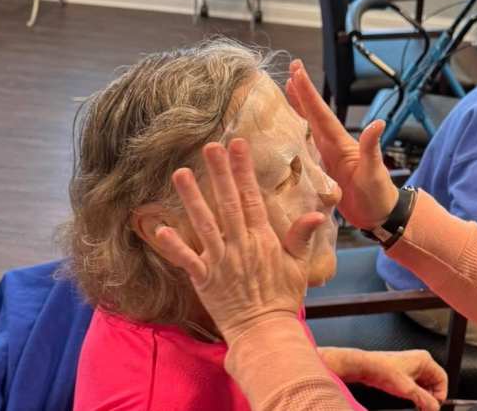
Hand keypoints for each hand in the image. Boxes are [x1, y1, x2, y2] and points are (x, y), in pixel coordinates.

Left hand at [150, 139, 326, 345]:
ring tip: (181, 174)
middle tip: (209, 147)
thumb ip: (302, 237)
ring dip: (192, 198)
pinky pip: (186, 259)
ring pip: (203, 223)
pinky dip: (174, 245)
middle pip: (227, 202)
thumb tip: (316, 213)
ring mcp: (220, 261)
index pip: (252, 197)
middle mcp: (240, 244)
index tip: (238, 146)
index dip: (244, 170)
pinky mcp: (204, 280)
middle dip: (218, 173)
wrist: (266, 331)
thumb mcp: (300, 265)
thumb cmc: (284, 298)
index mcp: (263, 238)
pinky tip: (160, 227)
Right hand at [285, 60, 398, 228]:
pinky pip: (304, 148)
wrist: (379, 215)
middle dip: (302, 92)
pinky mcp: (321, 170)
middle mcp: (331, 145)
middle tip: (291, 68)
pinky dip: (294, 135)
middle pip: (312, 114)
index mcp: (339, 143)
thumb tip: (378, 123)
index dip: (308, 94)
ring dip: (297, 108)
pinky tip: (285, 131)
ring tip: (285, 89)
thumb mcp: (374, 171)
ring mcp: (326, 157)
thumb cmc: (378, 195)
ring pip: (307, 127)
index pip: (321, 114)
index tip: (296, 71)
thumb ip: (372, 148)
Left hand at [322, 348, 446, 410]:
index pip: (442, 379)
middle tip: (425, 408)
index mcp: (425, 360)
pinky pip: (416, 386)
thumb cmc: (383, 370)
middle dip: (431, 397)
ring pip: (425, 386)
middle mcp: (420, 362)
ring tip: (417, 405)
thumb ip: (424, 400)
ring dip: (422, 397)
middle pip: (434, 383)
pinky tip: (410, 401)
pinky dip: (415, 395)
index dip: (440, 394)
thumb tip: (435, 408)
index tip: (435, 406)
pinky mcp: (405, 373)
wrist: (365, 367)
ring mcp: (412, 367)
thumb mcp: (408, 389)